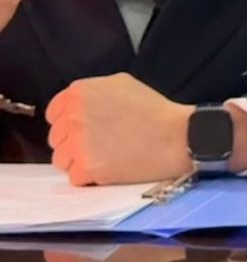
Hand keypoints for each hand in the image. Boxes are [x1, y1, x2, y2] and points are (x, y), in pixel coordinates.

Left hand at [46, 74, 191, 186]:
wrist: (176, 136)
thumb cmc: (154, 110)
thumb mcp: (122, 84)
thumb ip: (94, 92)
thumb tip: (77, 106)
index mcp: (80, 92)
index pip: (54, 113)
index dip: (69, 123)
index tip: (85, 129)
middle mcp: (73, 115)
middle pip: (56, 138)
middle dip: (74, 143)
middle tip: (102, 144)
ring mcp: (78, 142)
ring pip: (61, 159)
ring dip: (80, 161)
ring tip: (107, 156)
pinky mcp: (86, 167)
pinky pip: (75, 177)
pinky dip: (90, 177)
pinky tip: (111, 167)